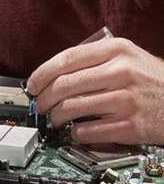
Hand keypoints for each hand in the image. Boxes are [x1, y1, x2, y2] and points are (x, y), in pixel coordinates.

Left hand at [26, 38, 163, 144]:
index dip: (42, 74)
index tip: (31, 85)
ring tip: (55, 119)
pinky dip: (76, 133)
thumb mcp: (128, 57)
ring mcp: (127, 100)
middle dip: (43, 98)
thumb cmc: (152, 81)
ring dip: (55, 117)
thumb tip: (50, 75)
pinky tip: (77, 131)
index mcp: (117, 50)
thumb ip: (93, 60)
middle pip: (63, 85)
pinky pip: (88, 131)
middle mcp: (121, 72)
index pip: (66, 59)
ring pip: (71, 108)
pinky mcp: (132, 126)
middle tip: (40, 106)